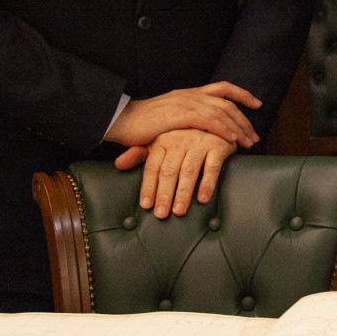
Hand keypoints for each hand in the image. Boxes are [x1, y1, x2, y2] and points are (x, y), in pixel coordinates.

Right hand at [106, 82, 261, 147]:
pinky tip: (232, 141)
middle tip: (255, 136)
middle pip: (228, 104)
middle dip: (245, 120)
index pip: (223, 88)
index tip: (257, 104)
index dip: (242, 95)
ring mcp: (186, 102)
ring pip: (222, 112)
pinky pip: (209, 121)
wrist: (120, 120)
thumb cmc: (141, 124)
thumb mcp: (169, 118)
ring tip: (249, 143)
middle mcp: (191, 94)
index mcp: (189, 93)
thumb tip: (201, 134)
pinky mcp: (181, 113)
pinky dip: (223, 130)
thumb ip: (187, 121)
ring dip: (238, 128)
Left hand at [114, 128, 240, 217]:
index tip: (146, 205)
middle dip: (164, 194)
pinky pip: (212, 167)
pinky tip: (202, 199)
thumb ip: (140, 154)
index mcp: (163, 141)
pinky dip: (207, 183)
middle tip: (161, 214)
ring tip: (179, 211)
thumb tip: (118, 164)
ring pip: (189, 171)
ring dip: (183, 192)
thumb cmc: (185, 137)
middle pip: (169, 170)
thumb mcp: (161, 142)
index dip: (148, 186)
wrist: (217, 121)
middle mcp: (180, 141)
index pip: (152, 166)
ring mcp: (199, 143)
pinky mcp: (218, 146)